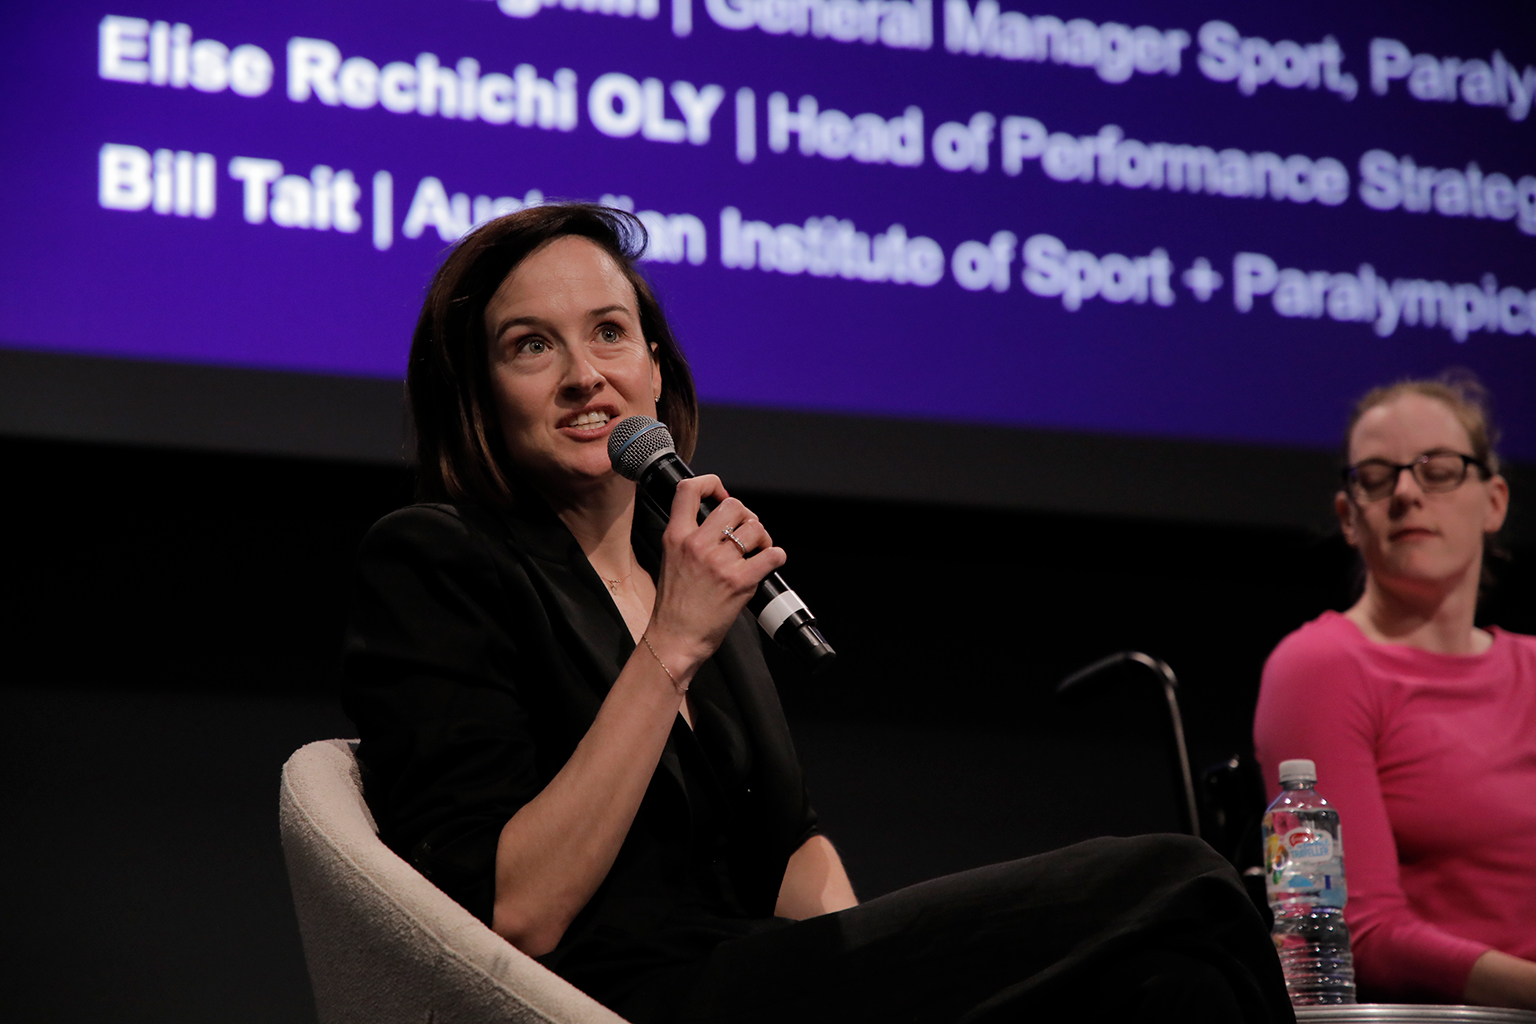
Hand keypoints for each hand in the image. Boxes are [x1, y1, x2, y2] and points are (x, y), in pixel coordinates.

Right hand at [646, 475, 786, 674]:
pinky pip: (772, 555)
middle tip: (747, 533)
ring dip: (763, 538)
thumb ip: (690, 538)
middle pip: (734, 505)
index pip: (690, 489)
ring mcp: (719, 562)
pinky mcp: (739, 581)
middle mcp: (697, 544)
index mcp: (676, 536)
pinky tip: (769, 563)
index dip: (712, 484)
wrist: (675, 638)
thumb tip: (721, 522)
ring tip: (758, 552)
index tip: (722, 496)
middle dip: (747, 516)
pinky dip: (776, 557)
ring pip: (755, 528)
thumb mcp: (670, 559)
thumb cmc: (675, 605)